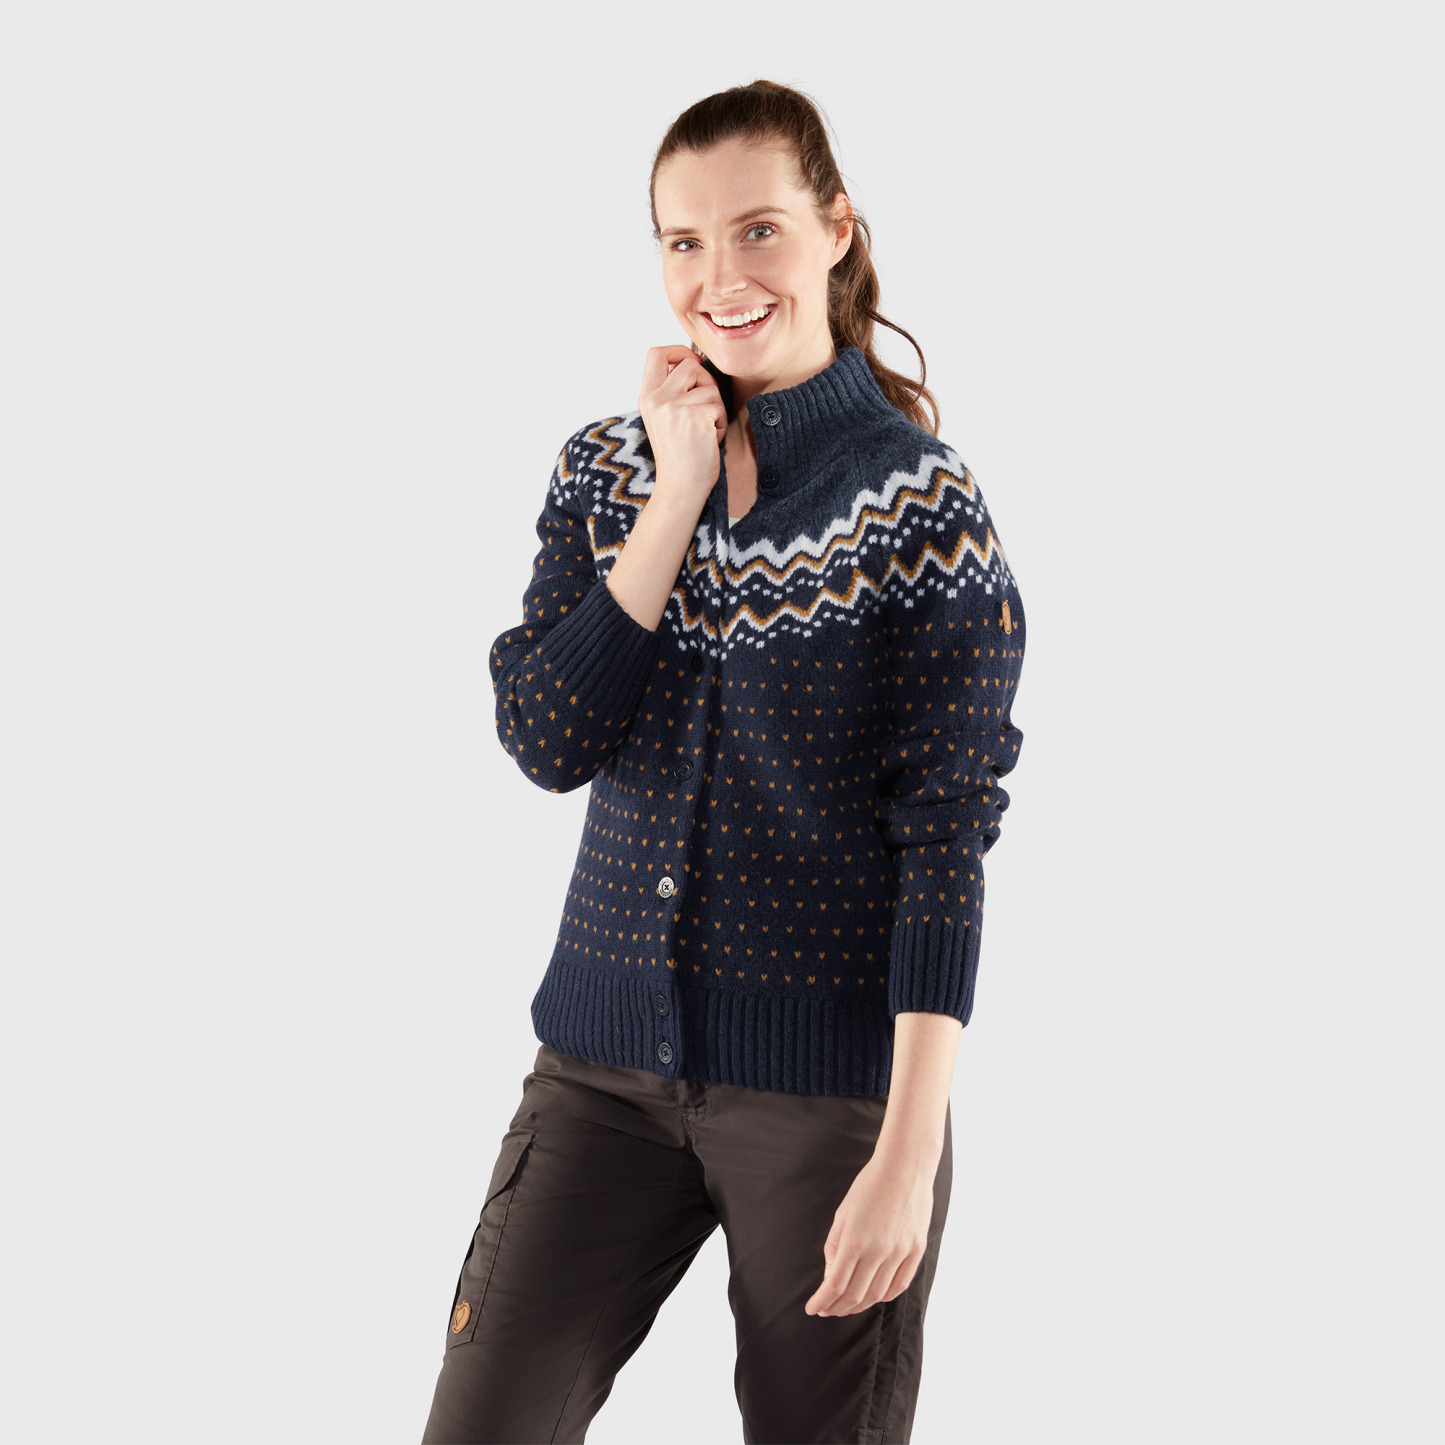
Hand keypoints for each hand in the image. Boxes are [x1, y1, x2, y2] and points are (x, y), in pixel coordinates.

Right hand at [637, 346, 726, 506]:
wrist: (680, 487)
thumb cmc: (678, 456)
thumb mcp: (663, 418)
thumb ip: (671, 391)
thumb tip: (695, 362)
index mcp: (646, 397)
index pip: (656, 354)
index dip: (678, 351)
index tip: (692, 363)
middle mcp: (656, 398)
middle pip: (689, 364)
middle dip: (706, 382)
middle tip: (705, 407)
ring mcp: (674, 406)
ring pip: (709, 386)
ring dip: (715, 407)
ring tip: (705, 430)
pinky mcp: (695, 415)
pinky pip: (719, 405)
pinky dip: (720, 424)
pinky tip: (710, 440)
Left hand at [804, 1149, 938, 1317]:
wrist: (905, 1167)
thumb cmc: (869, 1186)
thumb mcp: (843, 1213)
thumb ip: (834, 1247)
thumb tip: (831, 1277)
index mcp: (855, 1240)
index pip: (835, 1285)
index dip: (822, 1301)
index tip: (812, 1308)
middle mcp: (878, 1251)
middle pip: (855, 1295)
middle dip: (836, 1308)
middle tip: (826, 1309)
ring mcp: (900, 1252)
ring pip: (877, 1295)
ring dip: (858, 1306)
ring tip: (846, 1306)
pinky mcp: (916, 1251)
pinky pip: (899, 1285)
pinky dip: (883, 1296)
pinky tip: (872, 1296)